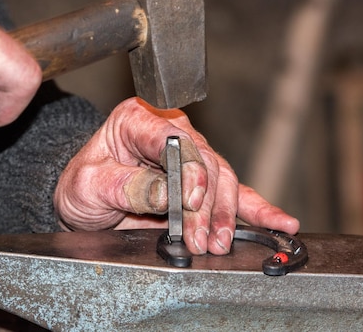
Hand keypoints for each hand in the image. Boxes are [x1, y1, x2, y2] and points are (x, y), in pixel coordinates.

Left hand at [54, 97, 299, 254]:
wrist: (85, 199)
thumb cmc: (83, 184)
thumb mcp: (89, 185)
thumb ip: (126, 186)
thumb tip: (166, 194)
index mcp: (138, 120)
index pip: (173, 139)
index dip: (187, 170)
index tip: (190, 202)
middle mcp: (170, 132)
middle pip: (203, 161)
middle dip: (206, 204)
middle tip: (201, 237)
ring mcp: (189, 154)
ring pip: (222, 178)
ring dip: (225, 213)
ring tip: (220, 242)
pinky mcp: (200, 180)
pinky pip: (233, 192)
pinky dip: (255, 208)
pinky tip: (278, 222)